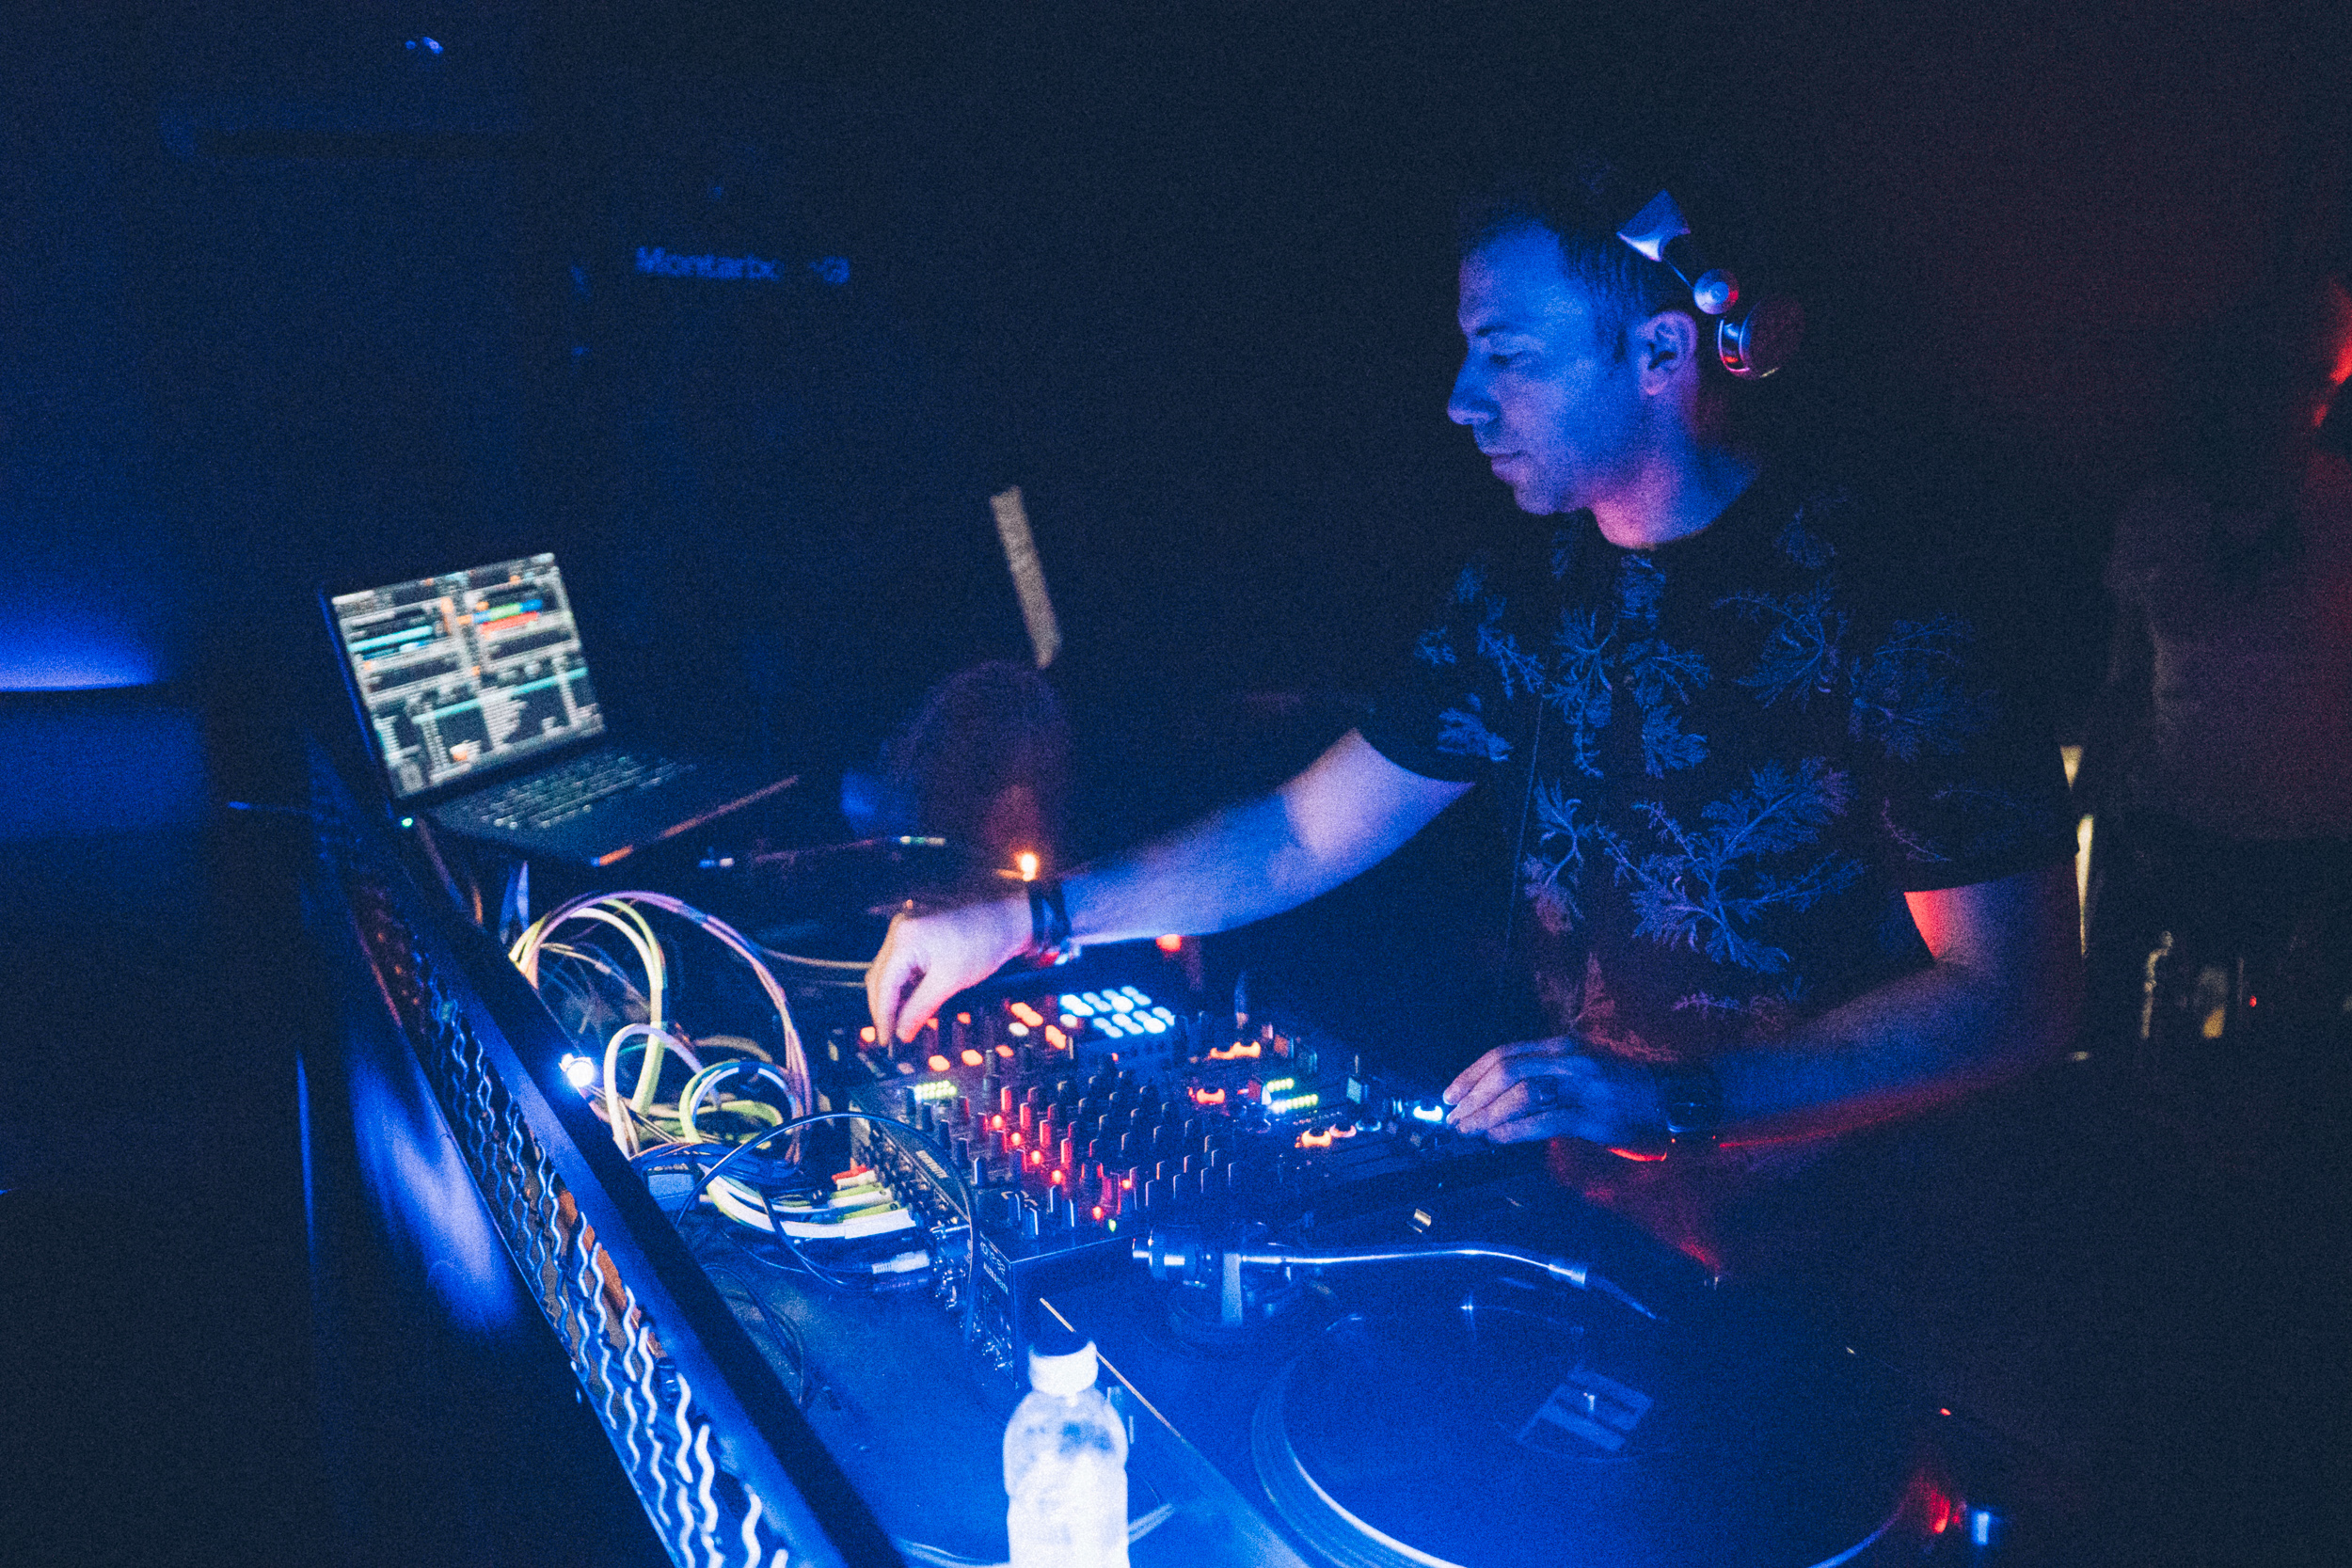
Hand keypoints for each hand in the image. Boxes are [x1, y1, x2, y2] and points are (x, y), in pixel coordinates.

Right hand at [867, 895, 1030, 1043]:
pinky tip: (911, 999)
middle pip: (879, 977)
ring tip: (902, 1021)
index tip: (886, 1039)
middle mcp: (900, 929)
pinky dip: (903, 982)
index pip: (883, 985)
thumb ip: (921, 1009)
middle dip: (883, 1007)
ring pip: (888, 970)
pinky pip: (901, 961)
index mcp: (905, 939)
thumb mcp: (950, 982)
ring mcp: (908, 926)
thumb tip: (903, 1032)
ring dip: (893, 996)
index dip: (882, 1016)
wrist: (1009, 918)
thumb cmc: (985, 942)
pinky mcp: (918, 929)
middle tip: (891, 1034)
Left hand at [1442, 1038, 1665, 1149]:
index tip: (1449, 1094)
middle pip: (1506, 1070)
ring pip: (1521, 1093)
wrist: (1667, 1097)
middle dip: (1472, 1095)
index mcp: (1560, 1046)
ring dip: (1488, 1114)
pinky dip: (1515, 1130)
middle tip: (1453, 1117)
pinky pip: (1545, 1120)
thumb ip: (1540, 1075)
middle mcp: (1568, 1060)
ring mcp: (1582, 1087)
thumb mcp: (1576, 1069)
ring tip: (1469, 1130)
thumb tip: (1493, 1095)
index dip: (1471, 1074)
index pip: (1503, 1053)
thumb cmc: (1617, 1086)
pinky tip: (1497, 1138)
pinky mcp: (1593, 1116)